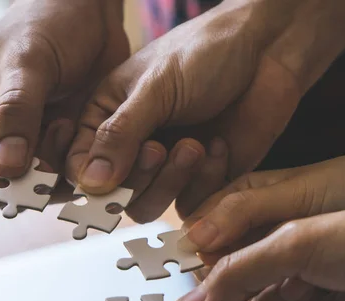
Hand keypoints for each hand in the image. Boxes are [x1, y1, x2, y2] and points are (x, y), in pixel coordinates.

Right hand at [0, 0, 128, 210]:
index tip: (0, 179)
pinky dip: (69, 176)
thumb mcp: (27, 60)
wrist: (91, 17)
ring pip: (22, 192)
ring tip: (66, 129)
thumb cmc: (48, 23)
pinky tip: (81, 137)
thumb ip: (16, 112)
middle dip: (10, 187)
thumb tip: (5, 169)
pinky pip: (54, 184)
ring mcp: (18, 147)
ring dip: (46, 179)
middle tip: (41, 171)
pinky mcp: (51, 152)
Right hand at [66, 0, 344, 221]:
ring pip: (147, 205)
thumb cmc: (205, 53)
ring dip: (170, 181)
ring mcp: (164, 166)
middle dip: (138, 177)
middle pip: (113, 194)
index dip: (89, 179)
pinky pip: (189, 204)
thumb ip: (120, 135)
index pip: (79, 166)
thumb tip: (90, 182)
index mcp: (106, 118)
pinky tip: (219, 146)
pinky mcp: (200, 179)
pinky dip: (205, 180)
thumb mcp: (155, 87)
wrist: (266, 51)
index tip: (108, 178)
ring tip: (194, 146)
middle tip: (158, 148)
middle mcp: (130, 147)